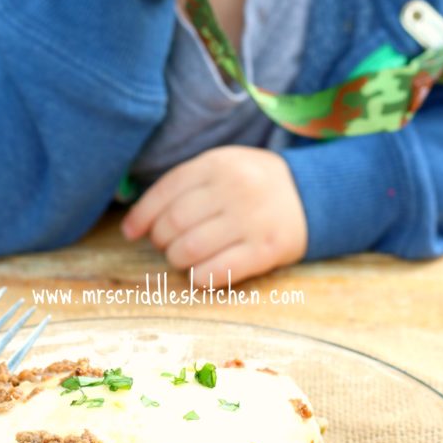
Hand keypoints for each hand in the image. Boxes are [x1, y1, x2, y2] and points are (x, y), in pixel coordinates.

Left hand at [120, 147, 307, 286]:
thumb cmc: (252, 184)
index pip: (166, 192)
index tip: (131, 232)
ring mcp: (252, 220)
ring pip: (190, 250)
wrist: (311, 196)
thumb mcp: (222, 166)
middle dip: (161, 240)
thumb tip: (135, 221)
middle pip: (174, 223)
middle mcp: (234, 189)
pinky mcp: (266, 250)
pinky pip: (218, 272)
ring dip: (177, 260)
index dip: (142, 216)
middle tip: (167, 244)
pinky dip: (199, 278)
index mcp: (218, 164)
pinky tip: (200, 274)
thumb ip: (183, 184)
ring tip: (183, 257)